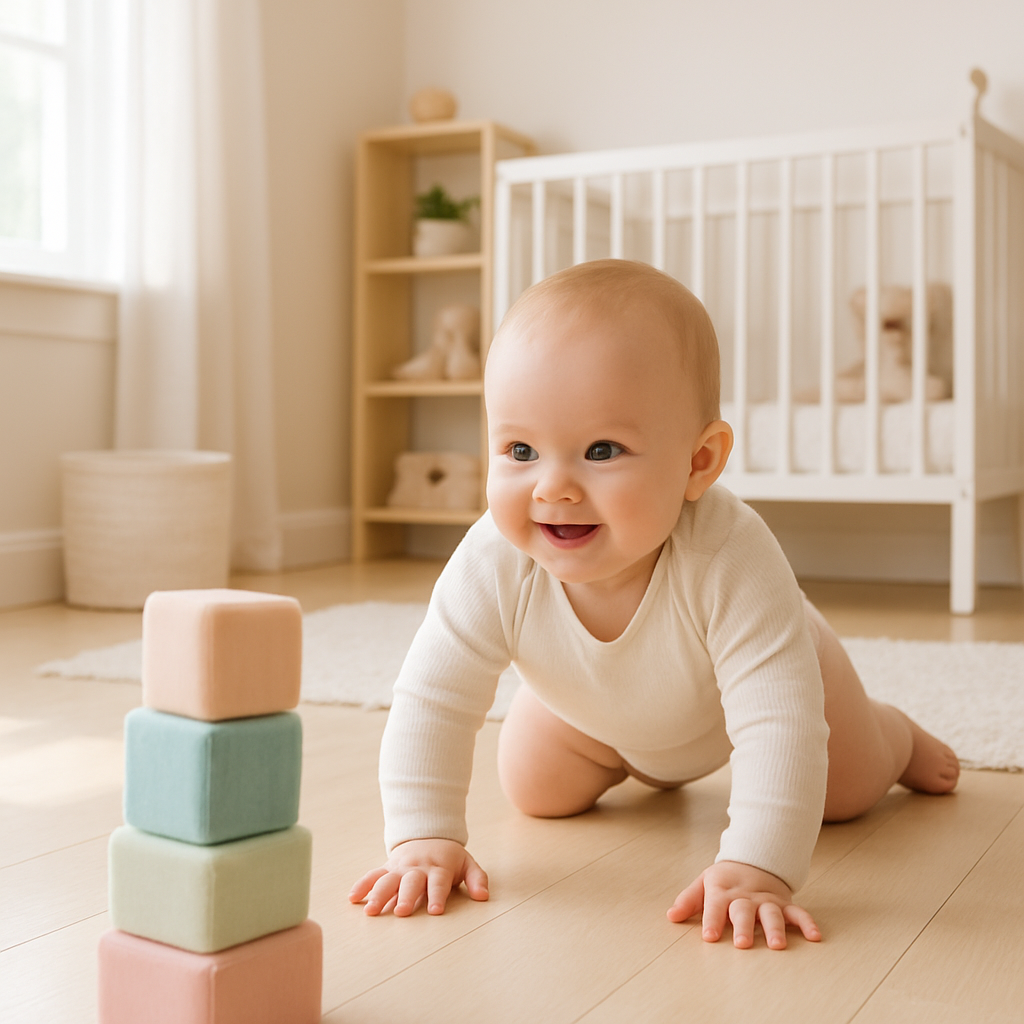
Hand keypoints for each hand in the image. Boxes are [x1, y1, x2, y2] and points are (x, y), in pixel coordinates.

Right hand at [349, 838, 488, 916]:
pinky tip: (353, 898)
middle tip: (401, 912)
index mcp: (438, 867)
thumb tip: (483, 896)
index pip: (438, 883)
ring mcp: (400, 867)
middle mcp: (417, 868)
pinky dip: (362, 885)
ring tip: (371, 911)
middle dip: (405, 896)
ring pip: (388, 880)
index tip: (435, 911)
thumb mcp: (467, 863)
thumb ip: (477, 879)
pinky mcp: (387, 868)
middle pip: (410, 882)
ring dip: (379, 894)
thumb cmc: (449, 858)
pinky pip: (373, 875)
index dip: (437, 896)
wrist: (428, 833)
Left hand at [666, 861, 820, 949]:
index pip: (715, 905)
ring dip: (774, 929)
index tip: (709, 937)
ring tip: (777, 946)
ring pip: (771, 914)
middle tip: (742, 944)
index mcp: (722, 891)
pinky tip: (815, 936)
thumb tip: (671, 916)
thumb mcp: (703, 884)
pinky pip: (798, 913)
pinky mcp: (784, 904)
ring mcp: (766, 901)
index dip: (711, 920)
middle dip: (743, 927)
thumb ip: (688, 900)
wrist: (754, 860)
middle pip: (744, 911)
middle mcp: (745, 897)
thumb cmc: (725, 880)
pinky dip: (807, 923)